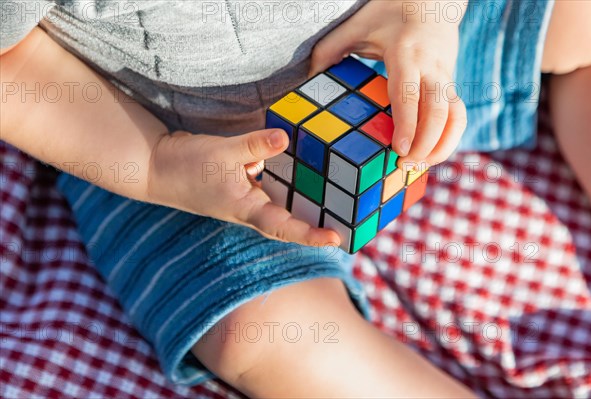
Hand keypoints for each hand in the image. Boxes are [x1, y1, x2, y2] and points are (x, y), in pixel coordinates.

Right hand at [147, 128, 340, 245]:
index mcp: (246, 209)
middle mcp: (251, 207)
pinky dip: (287, 173)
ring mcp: (247, 195)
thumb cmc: (184, 167)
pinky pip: (271, 180)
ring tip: (338, 189)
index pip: (284, 228)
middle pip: (292, 218)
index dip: (310, 235)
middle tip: (351, 216)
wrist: (157, 165)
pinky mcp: (243, 181)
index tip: (336, 239)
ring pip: (283, 199)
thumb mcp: (221, 154)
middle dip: (319, 219)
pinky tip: (303, 159)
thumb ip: (253, 146)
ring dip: (306, 196)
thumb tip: (286, 137)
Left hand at [310, 0, 467, 167]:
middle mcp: (431, 66)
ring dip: (442, 145)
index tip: (399, 149)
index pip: (409, 94)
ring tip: (420, 167)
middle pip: (437, 110)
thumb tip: (308, 80)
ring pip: (455, 115)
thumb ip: (330, 49)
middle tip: (405, 165)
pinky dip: (449, 138)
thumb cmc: (389, 12)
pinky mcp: (452, 84)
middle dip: (425, 143)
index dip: (407, 124)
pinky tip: (431, 155)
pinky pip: (458, 115)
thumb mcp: (357, 25)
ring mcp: (446, 76)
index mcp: (405, 53)